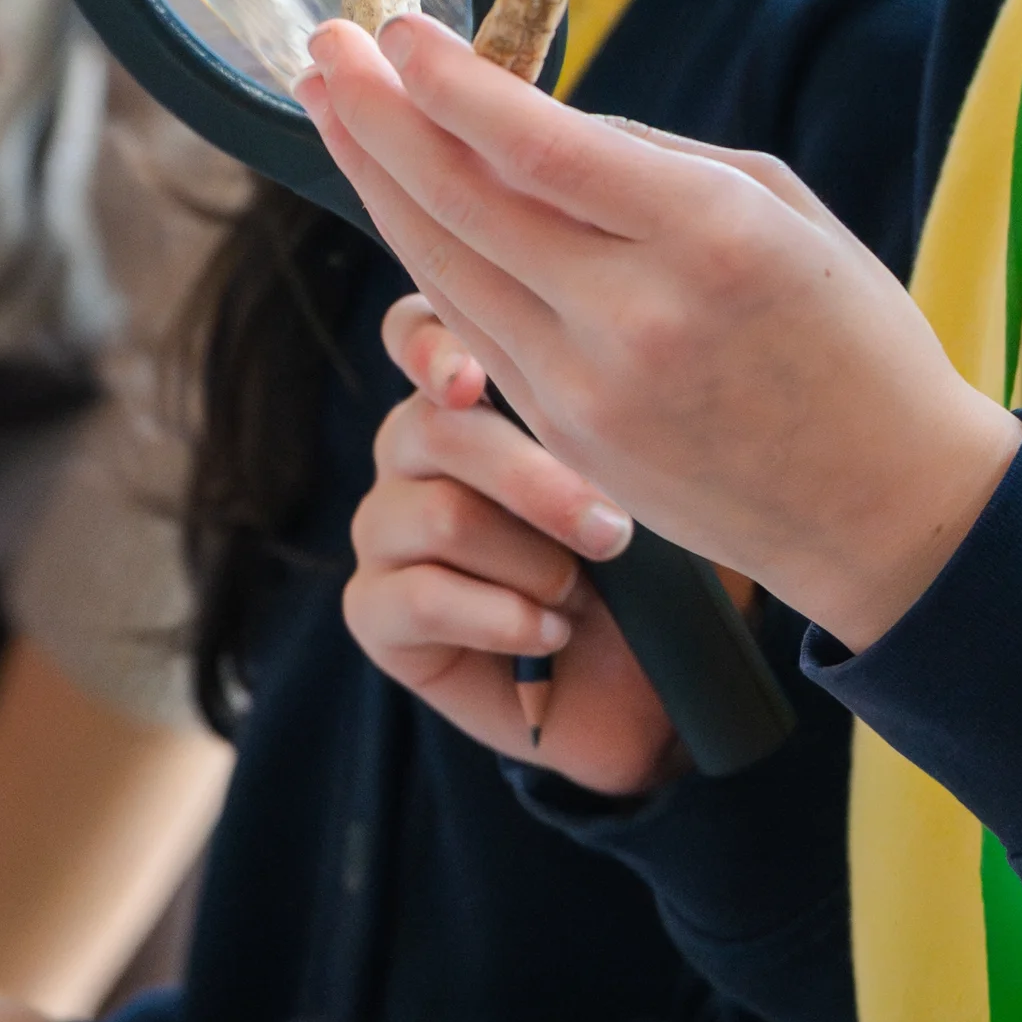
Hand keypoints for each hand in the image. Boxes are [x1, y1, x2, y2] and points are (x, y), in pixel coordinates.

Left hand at [300, 20, 1017, 649]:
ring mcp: (588, 390)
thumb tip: (537, 126)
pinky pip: (475, 328)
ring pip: (445, 267)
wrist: (883, 505)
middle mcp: (633, 315)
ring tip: (328, 104)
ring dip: (374, 179)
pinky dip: (427, 255)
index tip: (397, 27)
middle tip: (322, 43)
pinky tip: (394, 199)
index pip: (538, 145)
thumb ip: (652, 162)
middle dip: (376, 115)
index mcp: (707, 236)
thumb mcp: (781, 208)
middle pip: (462, 202)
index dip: (451, 83)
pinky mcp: (566, 440)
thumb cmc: (853, 335)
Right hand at [348, 306, 679, 798]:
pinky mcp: (374, 610)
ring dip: (534, 564)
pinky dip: (504, 620)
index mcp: (466, 395)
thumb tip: (594, 372)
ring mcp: (383, 528)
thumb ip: (599, 414)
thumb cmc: (648, 565)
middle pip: (436, 430)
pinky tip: (550, 633)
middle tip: (613, 535)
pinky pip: (421, 599)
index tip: (470, 381)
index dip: (428, 345)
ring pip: (439, 517)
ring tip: (581, 594)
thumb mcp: (642, 480)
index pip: (413, 333)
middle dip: (536, 483)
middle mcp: (410, 449)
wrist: (643, 689)